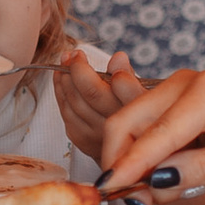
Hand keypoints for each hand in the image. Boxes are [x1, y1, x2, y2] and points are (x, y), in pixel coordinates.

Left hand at [50, 43, 150, 172]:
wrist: (130, 151)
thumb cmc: (138, 118)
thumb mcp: (144, 95)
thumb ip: (130, 77)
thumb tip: (118, 57)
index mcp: (130, 111)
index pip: (98, 90)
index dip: (83, 70)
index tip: (80, 54)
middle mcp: (113, 126)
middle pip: (83, 95)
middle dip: (72, 70)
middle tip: (69, 54)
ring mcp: (96, 136)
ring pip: (71, 104)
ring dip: (63, 80)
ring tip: (64, 62)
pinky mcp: (83, 141)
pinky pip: (66, 114)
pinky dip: (61, 95)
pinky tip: (61, 80)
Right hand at [92, 64, 204, 203]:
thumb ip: (201, 169)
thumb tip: (156, 180)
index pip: (155, 131)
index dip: (128, 164)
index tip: (107, 191)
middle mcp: (187, 83)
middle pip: (129, 120)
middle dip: (122, 162)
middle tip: (130, 200)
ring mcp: (179, 92)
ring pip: (132, 127)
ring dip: (133, 163)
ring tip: (156, 197)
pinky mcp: (177, 108)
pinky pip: (147, 133)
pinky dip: (146, 160)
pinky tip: (165, 184)